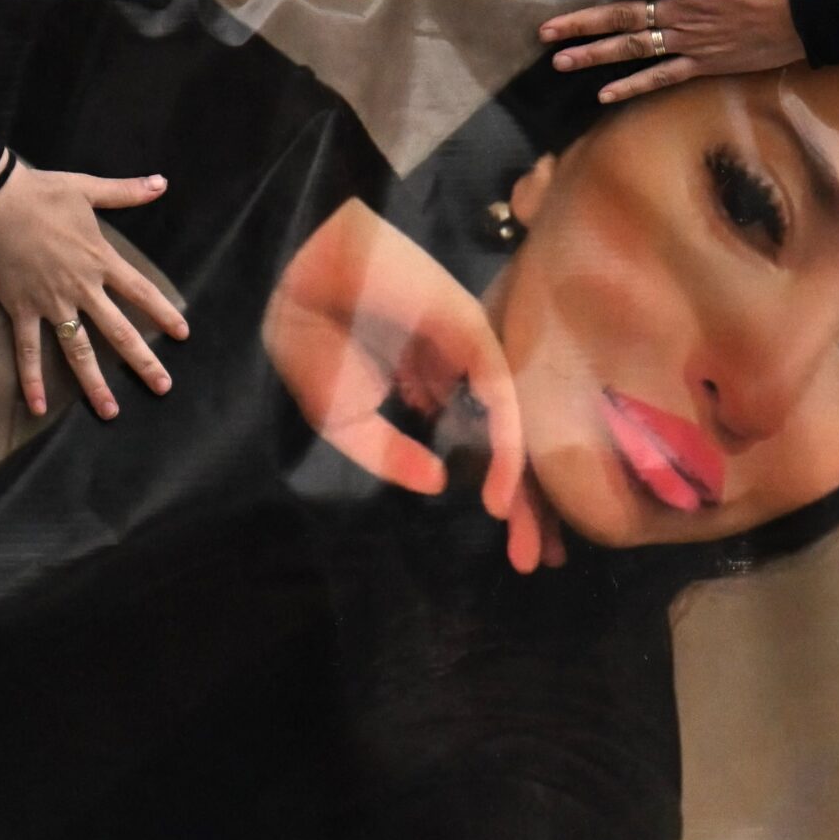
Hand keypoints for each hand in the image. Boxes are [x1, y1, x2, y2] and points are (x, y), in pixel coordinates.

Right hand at [0, 161, 188, 420]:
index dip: (163, 313)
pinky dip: (32, 379)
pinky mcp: (21, 309)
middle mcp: (81, 288)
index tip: (183, 334)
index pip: (141, 292)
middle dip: (143, 361)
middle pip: (118, 331)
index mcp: (100, 261)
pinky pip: (27, 350)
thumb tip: (162, 182)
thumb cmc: (42, 192)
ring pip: (76, 350)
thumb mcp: (88, 188)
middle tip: (163, 387)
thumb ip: (126, 192)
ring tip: (110, 411)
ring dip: (94, 383)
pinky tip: (37, 407)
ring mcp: (51, 303)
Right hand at [262, 197, 558, 572]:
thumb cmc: (315, 342)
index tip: (514, 551)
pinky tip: (503, 497)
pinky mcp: (475, 337)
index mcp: (433, 388)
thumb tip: (441, 484)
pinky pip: (501, 402)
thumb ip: (392, 456)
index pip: (479, 450)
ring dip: (527, 491)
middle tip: (536, 562)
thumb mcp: (346, 422)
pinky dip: (507, 450)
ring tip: (534, 549)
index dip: (500, 496)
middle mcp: (462, 376)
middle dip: (529, 508)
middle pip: (506, 448)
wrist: (302, 277)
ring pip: (512, 432)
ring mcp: (473, 357)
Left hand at [539, 0, 802, 101]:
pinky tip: (604, 96)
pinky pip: (663, 78)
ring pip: (634, 49)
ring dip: (595, 56)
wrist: (813, 11)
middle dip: (580, 24)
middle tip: (543, 33)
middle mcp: (682, 11)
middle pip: (621, 17)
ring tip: (560, 63)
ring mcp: (691, 41)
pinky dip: (633, 87)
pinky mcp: (705, 65)